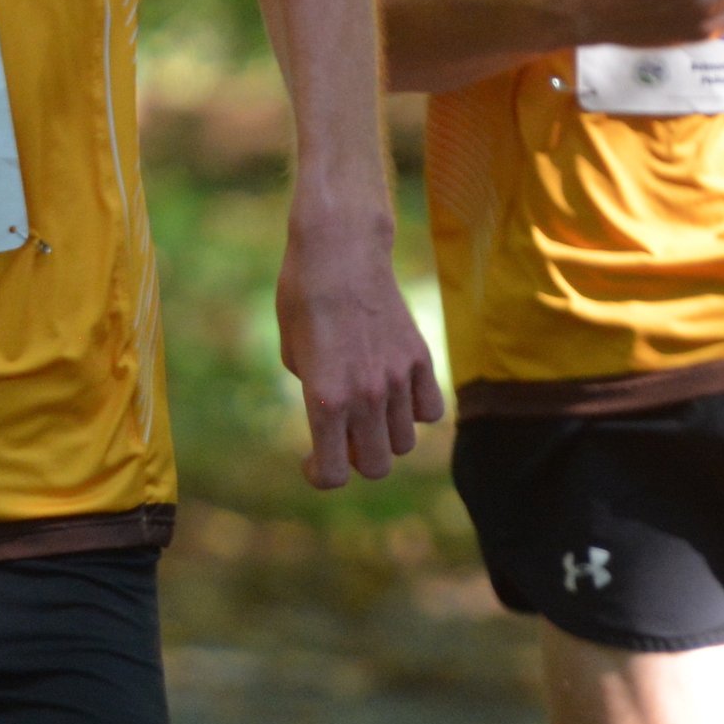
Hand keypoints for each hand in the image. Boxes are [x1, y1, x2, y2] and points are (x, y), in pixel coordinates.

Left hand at [277, 200, 444, 489]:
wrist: (340, 249)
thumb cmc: (303, 296)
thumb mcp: (293, 352)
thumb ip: (316, 393)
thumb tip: (339, 418)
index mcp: (326, 398)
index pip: (333, 474)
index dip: (319, 474)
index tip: (311, 458)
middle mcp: (366, 395)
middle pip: (375, 467)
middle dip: (354, 459)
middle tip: (340, 433)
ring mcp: (398, 378)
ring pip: (404, 443)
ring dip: (384, 436)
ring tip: (367, 410)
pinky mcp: (420, 359)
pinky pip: (430, 411)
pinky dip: (415, 412)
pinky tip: (395, 393)